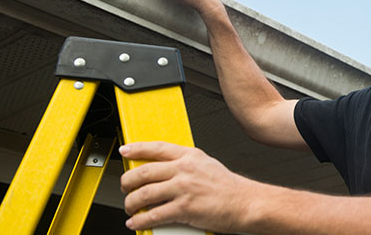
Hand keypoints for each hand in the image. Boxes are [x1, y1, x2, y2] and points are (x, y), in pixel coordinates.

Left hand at [119, 141, 254, 231]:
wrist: (246, 203)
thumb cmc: (229, 187)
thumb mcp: (207, 165)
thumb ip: (186, 164)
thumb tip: (165, 169)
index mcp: (190, 156)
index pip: (157, 148)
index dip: (137, 149)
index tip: (125, 151)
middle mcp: (185, 170)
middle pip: (144, 172)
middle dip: (127, 182)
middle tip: (125, 188)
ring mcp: (184, 189)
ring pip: (144, 194)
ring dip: (131, 204)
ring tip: (130, 208)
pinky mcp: (184, 208)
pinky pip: (154, 215)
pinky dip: (141, 221)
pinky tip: (136, 223)